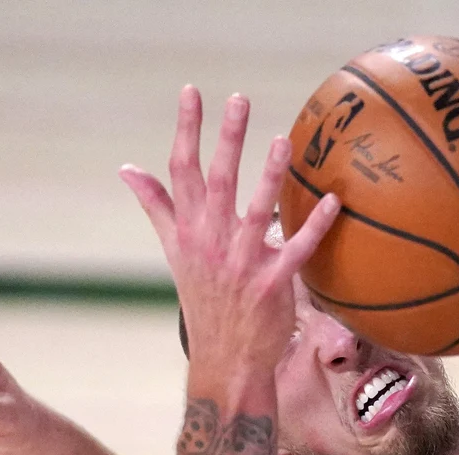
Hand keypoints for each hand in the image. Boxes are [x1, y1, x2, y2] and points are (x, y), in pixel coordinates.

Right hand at [117, 86, 338, 377]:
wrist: (225, 359)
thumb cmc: (204, 299)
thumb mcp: (175, 252)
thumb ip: (156, 206)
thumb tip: (126, 169)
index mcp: (188, 230)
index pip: (181, 170)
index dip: (186, 130)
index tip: (191, 92)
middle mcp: (210, 242)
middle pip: (216, 181)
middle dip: (226, 139)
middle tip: (238, 99)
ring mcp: (241, 264)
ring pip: (254, 210)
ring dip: (269, 175)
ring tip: (282, 140)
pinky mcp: (272, 285)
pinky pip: (296, 250)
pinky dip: (314, 225)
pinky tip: (332, 200)